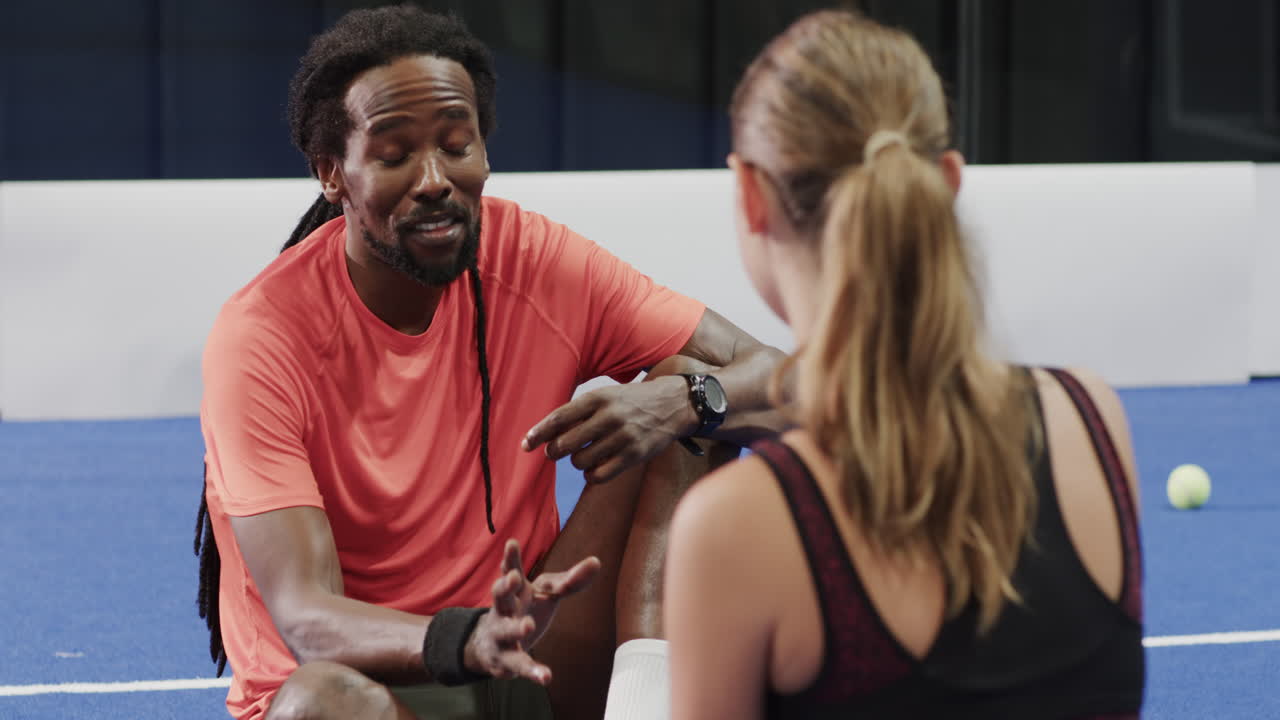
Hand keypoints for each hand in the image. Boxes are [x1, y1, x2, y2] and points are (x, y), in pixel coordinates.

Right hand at [464, 539, 599, 685]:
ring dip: (515, 627)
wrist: (490, 647)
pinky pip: (519, 665)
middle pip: (499, 596)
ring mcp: (501, 635)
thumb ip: (569, 581)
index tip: (512, 543)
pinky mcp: (506, 660)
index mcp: (514, 591)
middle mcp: (502, 610)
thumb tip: (597, 562)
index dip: (510, 558)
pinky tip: (546, 677)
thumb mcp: (546, 593)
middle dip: (504, 586)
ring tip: (528, 625)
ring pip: (505, 630)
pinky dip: (533, 670)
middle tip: (514, 577)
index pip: (509, 570)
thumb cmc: (524, 610)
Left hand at [523, 377, 696, 482]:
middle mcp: (609, 417)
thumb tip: (546, 434)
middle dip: (555, 451)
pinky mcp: (634, 456)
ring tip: (585, 455)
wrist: (674, 404)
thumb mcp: (605, 395)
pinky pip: (600, 475)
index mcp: (598, 398)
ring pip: (581, 462)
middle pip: (565, 444)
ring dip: (577, 462)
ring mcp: (623, 437)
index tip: (525, 445)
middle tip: (555, 452)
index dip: (539, 433)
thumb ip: (578, 412)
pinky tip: (596, 467)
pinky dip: (592, 475)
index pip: (559, 418)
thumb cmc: (631, 401)